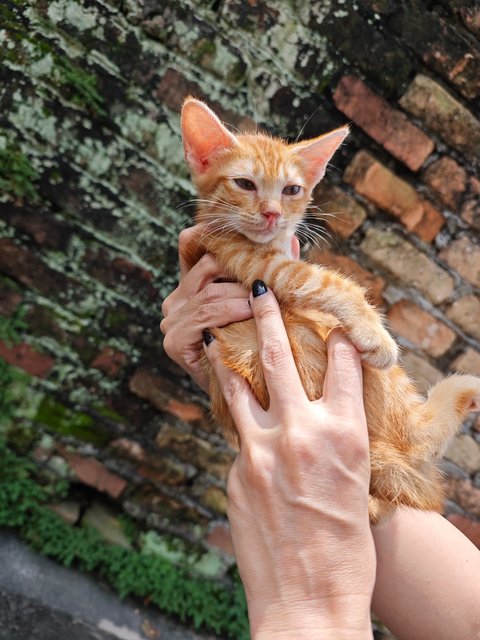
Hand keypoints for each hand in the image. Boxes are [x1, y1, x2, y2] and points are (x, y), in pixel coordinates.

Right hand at [160, 226, 299, 390]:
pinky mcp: (175, 341)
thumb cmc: (257, 345)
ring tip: (270, 293)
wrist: (247, 398)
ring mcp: (172, 320)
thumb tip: (290, 240)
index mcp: (190, 285)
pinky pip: (206, 316)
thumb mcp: (261, 303)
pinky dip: (231, 311)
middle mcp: (176, 299)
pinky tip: (252, 311)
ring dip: (243, 291)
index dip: (214, 232)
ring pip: (210, 291)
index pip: (192, 245)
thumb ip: (267, 273)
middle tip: (274, 267)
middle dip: (244, 264)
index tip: (247, 227)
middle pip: (207, 264)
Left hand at [204, 282, 374, 638]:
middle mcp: (301, 433)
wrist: (310, 602)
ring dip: (227, 355)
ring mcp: (260, 450)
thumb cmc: (345, 548)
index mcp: (344, 435)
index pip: (341, 367)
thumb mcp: (352, 485)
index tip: (328, 319)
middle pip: (279, 358)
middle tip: (259, 287)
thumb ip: (331, 443)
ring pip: (239, 385)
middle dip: (267, 315)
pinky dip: (238, 418)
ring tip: (216, 331)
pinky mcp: (236, 470)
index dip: (337, 337)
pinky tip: (233, 412)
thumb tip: (312, 418)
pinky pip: (236, 432)